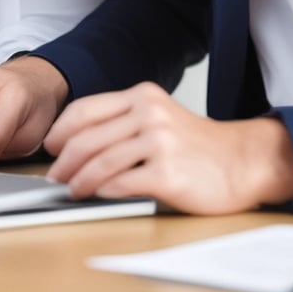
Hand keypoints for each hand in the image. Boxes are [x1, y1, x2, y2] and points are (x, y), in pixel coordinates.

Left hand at [45, 82, 292, 213]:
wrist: (242, 162)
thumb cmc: (198, 145)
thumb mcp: (160, 116)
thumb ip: (125, 121)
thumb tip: (78, 141)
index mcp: (143, 96)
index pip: (87, 108)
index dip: (62, 129)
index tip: (50, 145)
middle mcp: (149, 113)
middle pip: (88, 136)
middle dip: (64, 158)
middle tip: (54, 173)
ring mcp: (159, 142)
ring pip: (100, 161)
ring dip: (78, 178)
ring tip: (70, 188)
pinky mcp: (167, 173)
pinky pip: (122, 183)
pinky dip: (102, 191)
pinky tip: (95, 195)